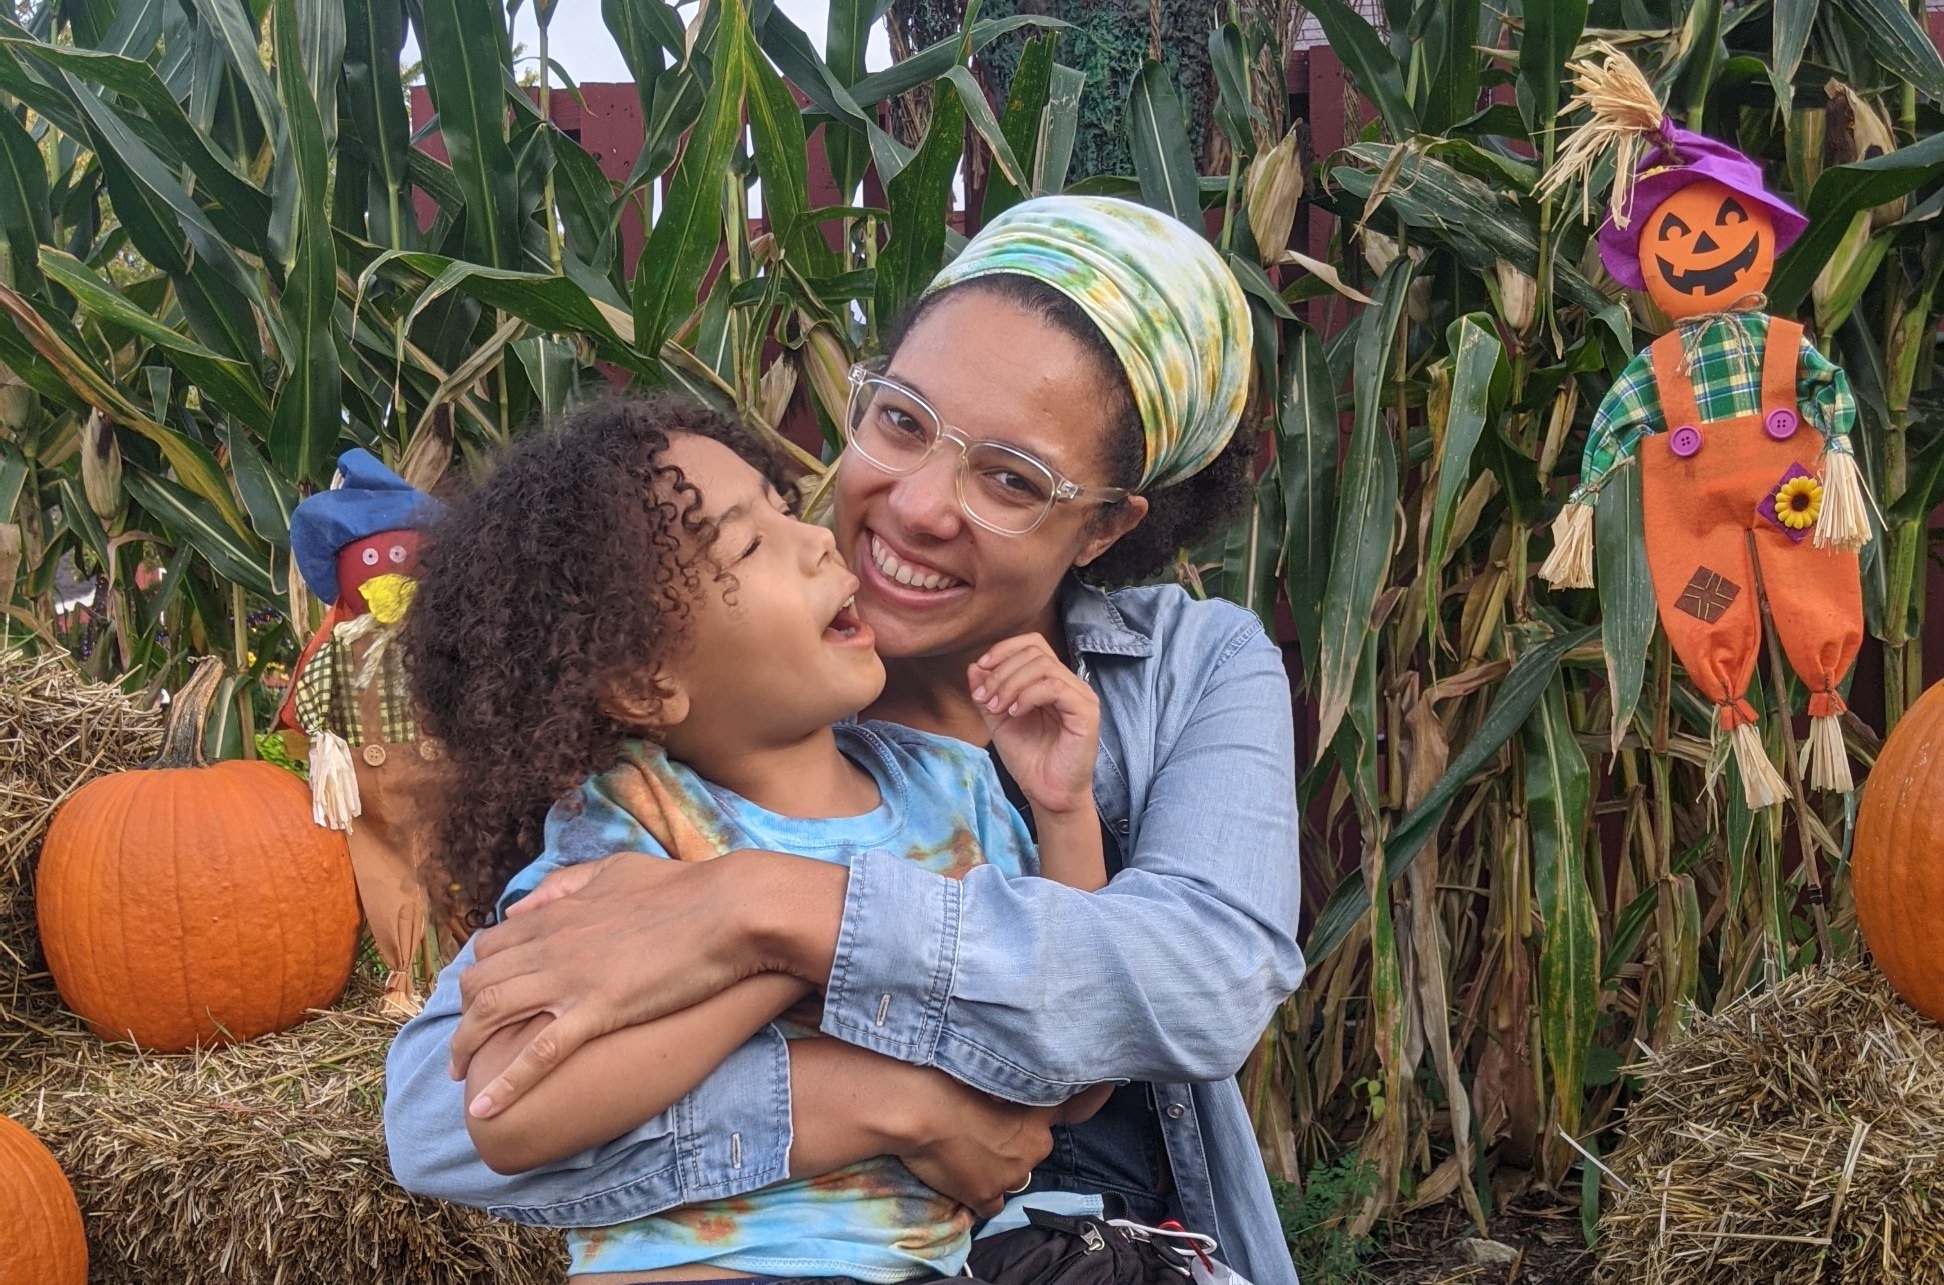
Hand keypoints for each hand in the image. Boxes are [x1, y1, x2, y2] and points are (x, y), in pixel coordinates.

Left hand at [450, 850, 840, 1110]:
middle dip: (462, 1014)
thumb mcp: (617, 870)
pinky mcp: (598, 1009)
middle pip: (479, 981)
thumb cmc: (684, 888)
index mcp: (558, 912)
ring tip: (459, 1077)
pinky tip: (483, 1109)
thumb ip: (568, 883)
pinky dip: (507, 1084)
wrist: (729, 908)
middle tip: (465, 1042)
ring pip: (491, 1014)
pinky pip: (538, 1053)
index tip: (480, 997)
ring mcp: (571, 978)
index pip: (491, 944)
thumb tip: (527, 904)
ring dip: (465, 1048)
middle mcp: (551, 943)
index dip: (478, 973)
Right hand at [894, 1072, 1112, 1215]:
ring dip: (996, 1164)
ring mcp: (1011, 1176)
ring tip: (964, 1146)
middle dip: (1014, 1140)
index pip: (1076, 1107)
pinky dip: (979, 1191)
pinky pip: (991, 1201)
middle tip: (983, 1125)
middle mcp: (1034, 1148)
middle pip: (1033, 1146)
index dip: (1093, 1096)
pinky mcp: (986, 1196)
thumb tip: (1012, 1085)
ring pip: (1011, 1173)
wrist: (917, 1109)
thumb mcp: (990, 1071)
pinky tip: (959, 1174)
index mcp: (1040, 1114)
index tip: (1108, 1085)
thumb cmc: (949, 1079)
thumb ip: (1011, 1083)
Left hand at [968, 634, 1099, 817]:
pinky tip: (1015, 713)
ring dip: (1011, 684)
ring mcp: (1081, 696)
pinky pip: (1055, 687)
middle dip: (1002, 671)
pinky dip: (1028, 696)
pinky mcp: (1086, 712)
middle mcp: (1070, 683)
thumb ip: (987, 693)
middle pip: (1035, 652)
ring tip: (997, 708)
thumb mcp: (998, 721)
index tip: (980, 669)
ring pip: (1044, 666)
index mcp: (1051, 681)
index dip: (1004, 650)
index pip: (1032, 644)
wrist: (1046, 793)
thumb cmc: (1029, 759)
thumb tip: (973, 667)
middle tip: (985, 699)